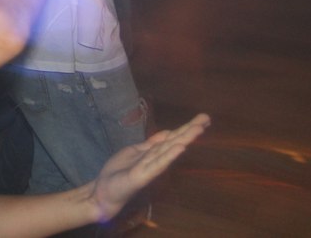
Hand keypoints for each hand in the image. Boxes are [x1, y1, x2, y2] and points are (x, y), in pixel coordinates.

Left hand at [90, 114, 210, 222]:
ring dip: (184, 139)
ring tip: (198, 128)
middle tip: (207, 118)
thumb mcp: (135, 151)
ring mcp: (150, 167)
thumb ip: (152, 144)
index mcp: (152, 151)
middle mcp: (155, 159)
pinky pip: (157, 164)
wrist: (103, 192)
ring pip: (169, 150)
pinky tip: (180, 147)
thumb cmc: (119, 173)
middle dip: (190, 130)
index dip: (186, 127)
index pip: (171, 137)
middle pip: (174, 141)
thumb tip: (168, 132)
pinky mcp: (142, 176)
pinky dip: (169, 155)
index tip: (203, 118)